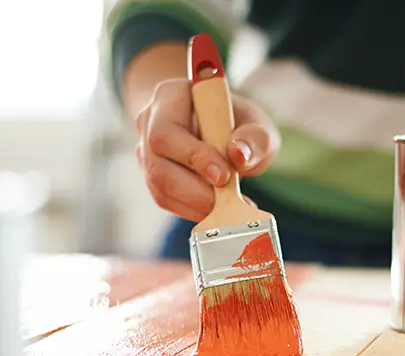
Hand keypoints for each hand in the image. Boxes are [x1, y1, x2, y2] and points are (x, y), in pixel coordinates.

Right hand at [134, 78, 280, 221]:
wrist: (223, 132)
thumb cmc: (238, 124)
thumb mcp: (257, 124)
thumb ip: (256, 138)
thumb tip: (239, 155)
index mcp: (170, 96)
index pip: (167, 131)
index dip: (193, 157)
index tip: (225, 176)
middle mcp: (149, 122)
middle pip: (158, 165)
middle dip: (195, 191)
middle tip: (230, 202)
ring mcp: (146, 151)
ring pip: (160, 187)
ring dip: (196, 205)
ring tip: (230, 210)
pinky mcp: (152, 176)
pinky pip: (167, 199)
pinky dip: (194, 210)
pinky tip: (219, 211)